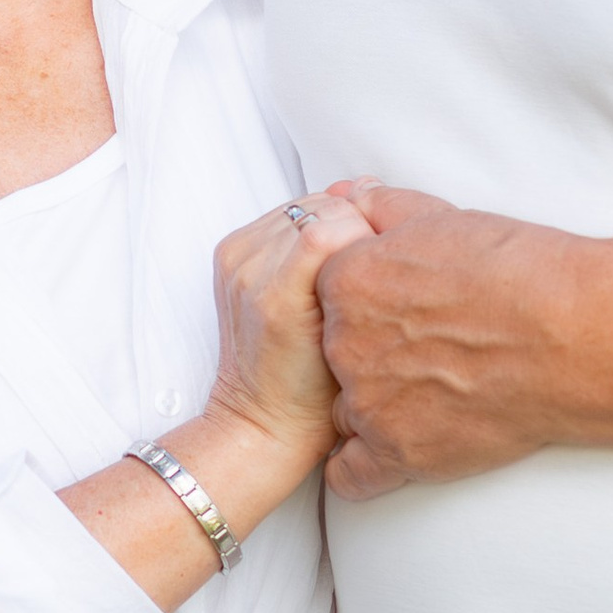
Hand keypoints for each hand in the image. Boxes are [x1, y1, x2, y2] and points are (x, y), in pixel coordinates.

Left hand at [208, 192, 378, 474]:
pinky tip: (318, 263)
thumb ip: (360, 271)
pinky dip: (306, 227)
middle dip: (354, 226)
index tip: (384, 265)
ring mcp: (235, 259)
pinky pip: (282, 214)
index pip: (337, 223)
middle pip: (323, 206)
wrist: (260, 421)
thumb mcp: (357, 342)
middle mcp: (250, 272)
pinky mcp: (229, 252)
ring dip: (330, 223)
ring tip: (343, 265)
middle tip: (368, 265)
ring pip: (304, 203)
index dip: (370, 237)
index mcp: (280, 298)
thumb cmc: (319, 398)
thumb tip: (369, 191)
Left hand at [316, 184, 588, 497]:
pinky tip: (397, 448)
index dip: (367, 305)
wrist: (576, 334)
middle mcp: (345, 344)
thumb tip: (345, 196)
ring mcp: (370, 404)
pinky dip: (367, 468)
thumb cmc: (519, 270)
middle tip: (428, 351)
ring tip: (432, 396)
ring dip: (376, 408)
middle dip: (371, 355)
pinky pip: (351, 476)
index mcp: (347, 282)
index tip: (404, 311)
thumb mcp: (440, 216)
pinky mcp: (400, 454)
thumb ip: (380, 207)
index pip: (327, 299)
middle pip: (335, 355)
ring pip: (346, 412)